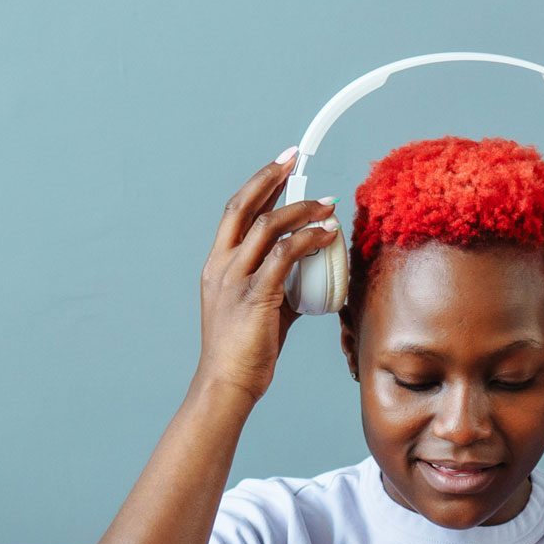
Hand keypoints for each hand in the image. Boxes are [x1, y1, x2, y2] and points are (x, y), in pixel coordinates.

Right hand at [194, 148, 342, 403]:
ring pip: (268, 225)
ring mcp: (236, 279)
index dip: (258, 185)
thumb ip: (281, 287)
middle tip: (295, 159)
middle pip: (244, 205)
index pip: (235, 213)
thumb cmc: (243, 353)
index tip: (280, 166)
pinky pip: (285, 255)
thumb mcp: (260, 311)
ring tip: (325, 206)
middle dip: (271, 176)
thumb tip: (310, 275)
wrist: (226, 384)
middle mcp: (222, 266)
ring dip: (300, 209)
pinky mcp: (256, 295)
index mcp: (217, 266)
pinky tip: (327, 235)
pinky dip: (309, 239)